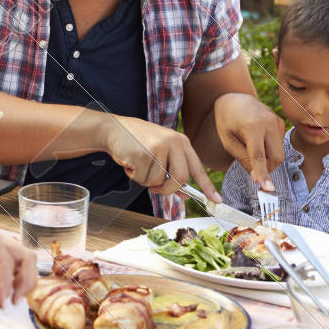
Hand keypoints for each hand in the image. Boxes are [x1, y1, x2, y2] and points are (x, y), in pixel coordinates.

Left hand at [0, 220, 37, 305]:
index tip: (2, 303)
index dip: (7, 282)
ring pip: (26, 259)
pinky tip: (12, 294)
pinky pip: (18, 264)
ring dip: (26, 280)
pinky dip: (20, 278)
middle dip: (24, 281)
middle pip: (24, 256)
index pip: (5, 259)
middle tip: (13, 303)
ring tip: (14, 300)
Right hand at [97, 115, 216, 199]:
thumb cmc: (137, 142)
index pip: (197, 168)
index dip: (207, 186)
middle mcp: (174, 142)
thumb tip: (184, 194)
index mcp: (181, 142)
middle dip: (168, 189)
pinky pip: (144, 179)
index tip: (216, 200)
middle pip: (181, 178)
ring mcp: (159, 147)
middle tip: (155, 189)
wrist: (113, 129)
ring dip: (146, 181)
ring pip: (160, 181)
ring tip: (138, 165)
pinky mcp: (144, 154)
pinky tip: (130, 162)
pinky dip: (135, 176)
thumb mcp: (160, 152)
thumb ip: (173, 170)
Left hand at [214, 93, 285, 190]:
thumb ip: (242, 158)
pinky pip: (279, 145)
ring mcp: (277, 122)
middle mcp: (268, 123)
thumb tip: (256, 177)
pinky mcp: (281, 123)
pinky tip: (258, 141)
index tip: (268, 189)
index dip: (263, 174)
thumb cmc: (227, 120)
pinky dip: (270, 150)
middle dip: (266, 169)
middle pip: (275, 158)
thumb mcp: (227, 141)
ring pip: (279, 153)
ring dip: (268, 160)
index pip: (259, 156)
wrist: (235, 98)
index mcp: (252, 126)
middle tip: (252, 169)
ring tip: (251, 150)